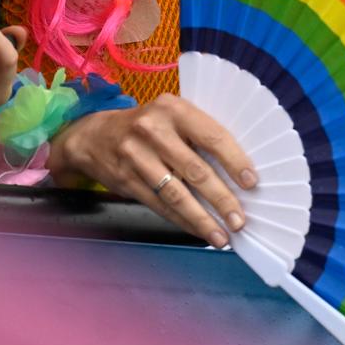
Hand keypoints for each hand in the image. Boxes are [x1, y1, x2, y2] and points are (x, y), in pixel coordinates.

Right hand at [48, 94, 257, 249]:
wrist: (93, 136)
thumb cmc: (147, 126)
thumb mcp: (172, 116)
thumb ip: (198, 135)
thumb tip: (238, 171)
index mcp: (173, 108)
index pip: (212, 136)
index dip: (234, 161)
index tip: (251, 183)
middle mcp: (153, 130)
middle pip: (196, 170)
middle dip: (222, 199)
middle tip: (240, 219)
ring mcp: (136, 156)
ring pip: (177, 194)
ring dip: (202, 219)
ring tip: (222, 235)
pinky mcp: (127, 180)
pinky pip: (160, 206)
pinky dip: (182, 221)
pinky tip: (198, 230)